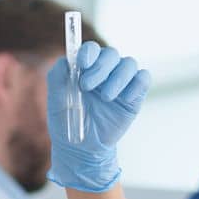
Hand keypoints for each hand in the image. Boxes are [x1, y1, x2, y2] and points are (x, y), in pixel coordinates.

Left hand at [47, 42, 150, 193]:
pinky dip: (137, 84)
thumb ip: (58, 76)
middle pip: (111, 54)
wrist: (81, 148)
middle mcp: (105, 72)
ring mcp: (121, 83)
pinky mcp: (134, 96)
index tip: (82, 64)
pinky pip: (143, 79)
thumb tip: (67, 59)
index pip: (92, 49)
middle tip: (87, 86)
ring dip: (118, 78)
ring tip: (105, 98)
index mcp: (86, 68)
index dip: (89, 52)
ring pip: (129, 64)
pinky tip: (125, 98)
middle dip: (100, 67)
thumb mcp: (56, 100)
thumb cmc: (67, 122)